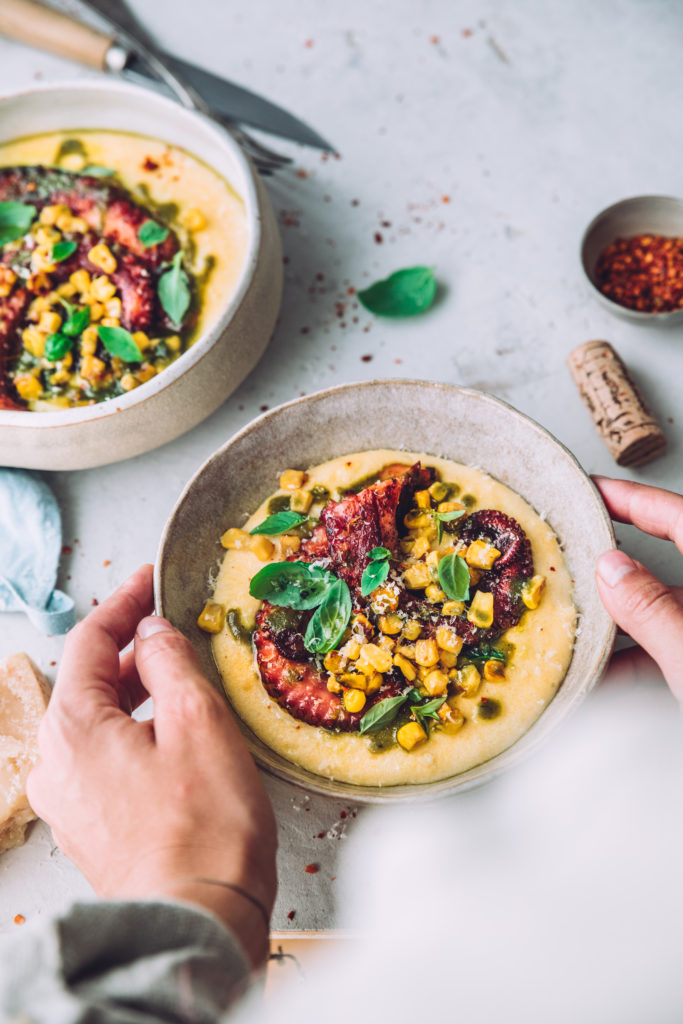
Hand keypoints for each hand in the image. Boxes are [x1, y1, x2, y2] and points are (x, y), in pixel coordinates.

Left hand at [27, 565, 276, 967]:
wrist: (198, 916)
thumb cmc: (204, 826)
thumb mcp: (197, 719)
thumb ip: (169, 661)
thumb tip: (153, 632)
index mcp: (73, 728)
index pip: (88, 641)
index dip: (124, 604)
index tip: (150, 582)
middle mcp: (56, 763)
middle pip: (86, 682)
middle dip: (129, 651)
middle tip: (170, 628)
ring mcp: (68, 799)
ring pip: (95, 721)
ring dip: (134, 693)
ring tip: (179, 681)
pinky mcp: (89, 825)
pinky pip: (103, 757)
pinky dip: (132, 731)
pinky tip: (170, 734)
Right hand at [593, 477, 682, 699]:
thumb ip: (655, 611)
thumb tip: (611, 568)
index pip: (681, 519)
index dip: (634, 500)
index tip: (591, 490)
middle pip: (672, 568)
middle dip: (618, 568)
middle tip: (573, 558)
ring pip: (669, 617)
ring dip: (624, 626)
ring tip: (575, 629)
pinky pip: (673, 654)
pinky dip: (639, 664)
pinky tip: (603, 681)